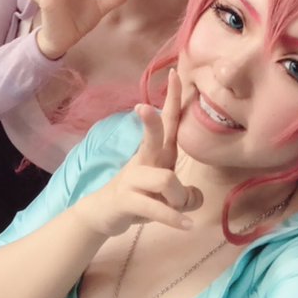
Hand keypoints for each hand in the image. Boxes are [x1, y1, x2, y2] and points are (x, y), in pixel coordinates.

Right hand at [74, 70, 202, 236]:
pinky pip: (157, 209)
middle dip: (150, 123)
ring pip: (166, 181)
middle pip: (153, 136)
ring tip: (179, 211)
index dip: (172, 98)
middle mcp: (145, 161)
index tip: (175, 72)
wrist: (103, 213)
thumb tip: (194, 198)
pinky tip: (186, 225)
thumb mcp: (169, 195)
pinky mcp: (128, 201)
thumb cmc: (141, 195)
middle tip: (142, 108)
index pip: (167, 121)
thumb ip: (187, 195)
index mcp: (157, 152)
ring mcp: (134, 180)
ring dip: (179, 200)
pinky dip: (174, 218)